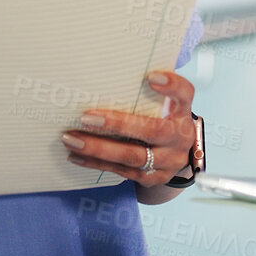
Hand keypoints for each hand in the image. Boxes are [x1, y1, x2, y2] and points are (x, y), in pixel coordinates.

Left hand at [62, 71, 198, 185]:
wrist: (176, 159)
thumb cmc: (162, 122)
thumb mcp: (164, 106)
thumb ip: (146, 94)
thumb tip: (104, 77)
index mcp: (182, 112)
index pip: (185, 94)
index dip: (171, 86)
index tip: (151, 77)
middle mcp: (179, 137)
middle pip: (152, 130)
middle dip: (117, 124)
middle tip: (86, 117)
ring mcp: (167, 161)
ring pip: (132, 156)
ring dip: (98, 148)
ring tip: (71, 139)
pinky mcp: (153, 178)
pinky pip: (121, 171)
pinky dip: (96, 163)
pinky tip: (76, 155)